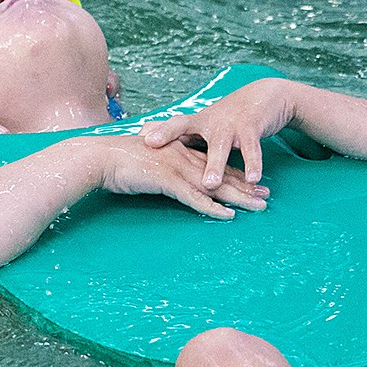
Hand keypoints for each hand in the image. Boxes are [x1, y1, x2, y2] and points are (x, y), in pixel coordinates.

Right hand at [84, 134, 268, 218]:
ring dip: (239, 198)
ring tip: (260, 206)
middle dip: (247, 186)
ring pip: (215, 185)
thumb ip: (162, 169)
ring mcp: (176, 167)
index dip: (236, 174)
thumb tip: (169, 178)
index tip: (254, 182)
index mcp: (179, 150)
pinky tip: (228, 216)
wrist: (98, 158)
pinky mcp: (166, 180)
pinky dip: (212, 208)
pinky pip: (194, 198)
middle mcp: (183, 156)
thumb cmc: (117, 162)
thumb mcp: (146, 162)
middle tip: (268, 195)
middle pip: (221, 174)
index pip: (214, 163)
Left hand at [139, 77, 298, 187]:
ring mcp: (231, 125)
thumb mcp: (200, 123)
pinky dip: (253, 164)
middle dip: (178, 148)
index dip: (160, 131)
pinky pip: (252, 149)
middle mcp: (210, 122)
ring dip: (215, 166)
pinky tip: (253, 180)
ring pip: (221, 147)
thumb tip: (142, 134)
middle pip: (193, 136)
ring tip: (210, 185)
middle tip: (168, 164)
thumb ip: (175, 132)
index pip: (174, 125)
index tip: (145, 140)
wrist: (262, 97)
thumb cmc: (224, 117)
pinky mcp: (251, 129)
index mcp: (196, 122)